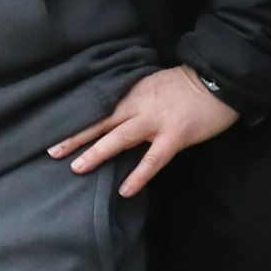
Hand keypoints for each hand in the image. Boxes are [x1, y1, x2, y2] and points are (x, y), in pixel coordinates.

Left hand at [49, 66, 239, 198]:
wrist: (217, 80)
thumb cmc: (186, 84)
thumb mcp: (152, 84)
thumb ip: (134, 98)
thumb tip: (116, 114)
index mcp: (132, 92)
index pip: (98, 107)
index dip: (77, 119)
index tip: (54, 129)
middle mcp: (138, 105)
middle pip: (101, 121)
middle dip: (76, 137)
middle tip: (52, 151)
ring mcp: (156, 121)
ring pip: (120, 138)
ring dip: (97, 152)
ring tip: (77, 168)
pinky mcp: (175, 136)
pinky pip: (153, 159)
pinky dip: (138, 174)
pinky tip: (125, 190)